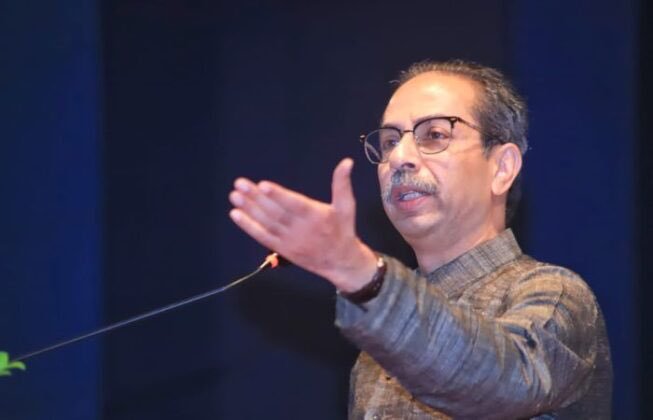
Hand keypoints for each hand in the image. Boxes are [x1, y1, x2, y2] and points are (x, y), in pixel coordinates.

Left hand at [228, 158, 376, 291]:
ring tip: (235, 196)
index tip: (263, 185)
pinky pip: (262, 237)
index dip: (279, 195)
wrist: (340, 262)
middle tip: (240, 184)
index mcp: (316, 216)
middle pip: (275, 212)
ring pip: (267, 223)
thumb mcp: (347, 206)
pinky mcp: (281, 249)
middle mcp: (301, 229)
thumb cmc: (343, 230)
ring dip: (249, 209)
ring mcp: (289, 240)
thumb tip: (347, 161)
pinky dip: (248, 226)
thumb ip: (342, 184)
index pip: (294, 204)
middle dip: (256, 198)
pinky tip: (236, 214)